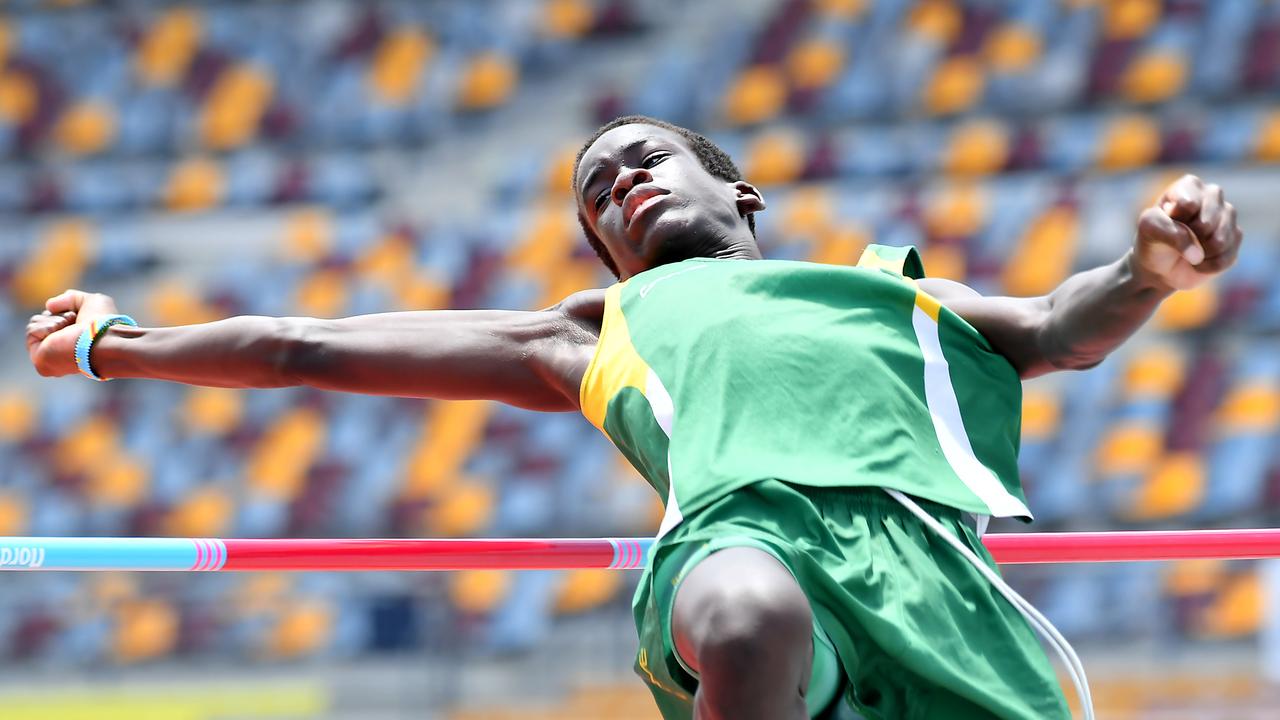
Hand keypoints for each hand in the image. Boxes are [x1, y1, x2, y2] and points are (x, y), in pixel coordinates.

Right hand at [26, 289, 121, 376]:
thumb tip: (49, 306)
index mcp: (76, 340)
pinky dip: (46, 328)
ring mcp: (51, 357)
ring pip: (35, 323)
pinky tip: (61, 336)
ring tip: (71, 331)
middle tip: (75, 323)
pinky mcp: (40, 360)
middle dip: (59, 315)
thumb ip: (70, 298)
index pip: (57, 317)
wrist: (103, 339)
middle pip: (44, 318)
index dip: (67, 312)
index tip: (81, 319)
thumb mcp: (91, 301)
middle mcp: (63, 351)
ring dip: (54, 321)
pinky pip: (31, 332)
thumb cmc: (103, 323)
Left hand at [1133, 174, 1241, 290]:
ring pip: (1219, 241)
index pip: (1189, 204)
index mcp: (1190, 185)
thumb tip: (1198, 254)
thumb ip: (1171, 233)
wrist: (1160, 267)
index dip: (1176, 220)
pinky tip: (1199, 261)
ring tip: (1188, 251)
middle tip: (1177, 239)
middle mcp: (1213, 195)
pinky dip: (1207, 265)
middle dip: (1188, 238)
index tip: (1167, 221)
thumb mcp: (1150, 229)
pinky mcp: (1235, 238)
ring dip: (1198, 254)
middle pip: (1207, 223)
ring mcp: (1228, 215)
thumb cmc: (1153, 240)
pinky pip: (1225, 258)